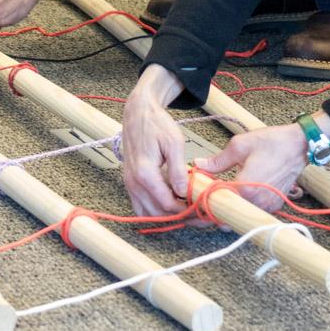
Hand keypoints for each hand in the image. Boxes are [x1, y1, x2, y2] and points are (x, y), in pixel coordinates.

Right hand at [121, 66, 192, 216]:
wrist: (138, 113)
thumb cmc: (157, 124)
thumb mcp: (173, 143)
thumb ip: (178, 170)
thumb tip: (184, 193)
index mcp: (145, 173)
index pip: (166, 204)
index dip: (185, 211)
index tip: (200, 210)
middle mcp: (133, 182)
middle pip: (157, 213)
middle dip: (177, 217)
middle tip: (197, 215)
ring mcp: (129, 183)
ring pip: (146, 213)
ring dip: (165, 216)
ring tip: (186, 212)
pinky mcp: (130, 182)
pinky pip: (140, 205)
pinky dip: (154, 210)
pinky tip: (170, 204)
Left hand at [191, 123, 308, 212]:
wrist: (299, 145)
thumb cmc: (272, 142)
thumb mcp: (240, 145)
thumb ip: (217, 160)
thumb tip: (199, 165)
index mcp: (245, 188)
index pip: (215, 203)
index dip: (200, 203)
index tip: (191, 200)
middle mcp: (256, 202)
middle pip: (226, 217)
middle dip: (211, 213)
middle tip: (199, 206)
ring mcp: (266, 206)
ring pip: (239, 218)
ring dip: (226, 213)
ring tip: (215, 202)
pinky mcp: (273, 205)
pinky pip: (252, 213)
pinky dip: (242, 210)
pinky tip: (234, 200)